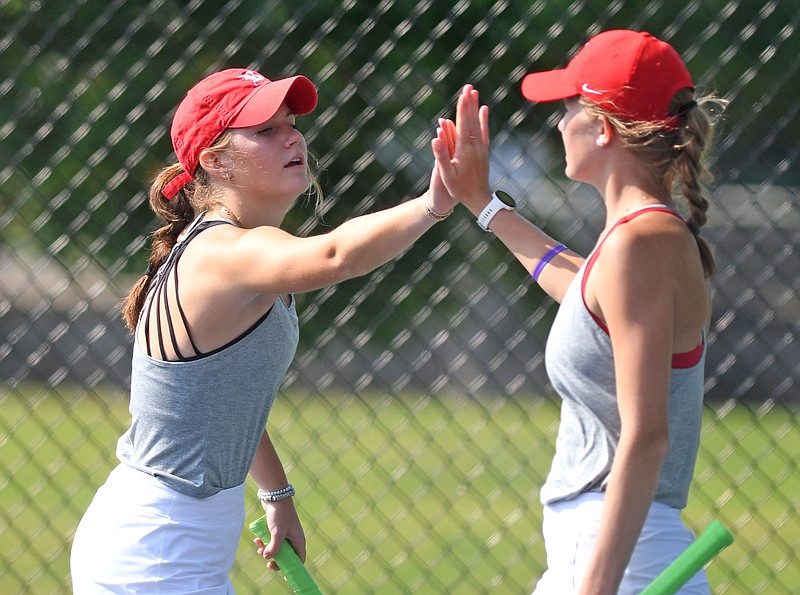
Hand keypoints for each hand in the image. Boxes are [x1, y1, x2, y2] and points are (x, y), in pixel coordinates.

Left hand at [253, 498, 305, 571]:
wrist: (275, 496)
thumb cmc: (280, 514)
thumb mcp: (277, 533)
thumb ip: (273, 547)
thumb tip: (267, 557)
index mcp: (298, 540)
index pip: (298, 559)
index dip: (291, 567)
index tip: (281, 572)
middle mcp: (293, 538)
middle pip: (285, 555)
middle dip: (274, 558)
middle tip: (266, 560)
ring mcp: (285, 533)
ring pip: (276, 547)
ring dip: (267, 549)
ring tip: (258, 546)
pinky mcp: (277, 528)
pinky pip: (271, 539)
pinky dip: (264, 541)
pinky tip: (257, 539)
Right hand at [431, 84, 491, 210]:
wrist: (479, 198)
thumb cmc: (459, 189)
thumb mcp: (446, 175)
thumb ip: (441, 156)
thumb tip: (435, 138)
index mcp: (464, 150)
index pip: (463, 125)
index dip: (462, 109)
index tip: (462, 94)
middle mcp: (475, 146)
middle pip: (472, 120)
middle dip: (469, 102)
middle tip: (468, 86)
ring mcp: (481, 148)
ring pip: (478, 123)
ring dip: (476, 107)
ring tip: (474, 92)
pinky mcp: (484, 151)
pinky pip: (485, 131)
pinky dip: (484, 119)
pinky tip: (484, 109)